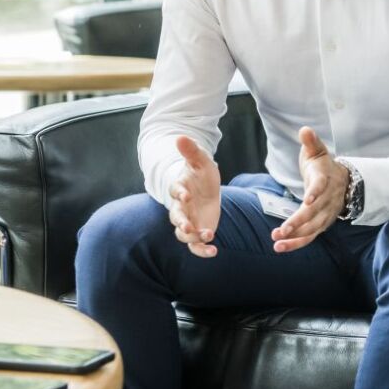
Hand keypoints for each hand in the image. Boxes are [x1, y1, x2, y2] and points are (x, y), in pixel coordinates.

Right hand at [168, 135, 221, 257]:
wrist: (207, 188)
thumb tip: (180, 136)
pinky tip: (214, 251)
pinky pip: (196, 245)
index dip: (179, 193)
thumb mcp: (201, 161)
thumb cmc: (202, 174)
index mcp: (180, 188)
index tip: (185, 195)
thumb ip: (191, 151)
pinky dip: (203, 250)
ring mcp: (188, 221)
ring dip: (193, 238)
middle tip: (188, 227)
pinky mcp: (198, 232)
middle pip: (175, 217)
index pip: (175, 191)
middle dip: (181, 222)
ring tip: (207, 236)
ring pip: (183, 234)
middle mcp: (181, 208)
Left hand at [271, 126, 348, 252]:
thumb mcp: (318, 151)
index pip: (321, 186)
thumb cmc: (323, 165)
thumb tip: (304, 130)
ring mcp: (326, 213)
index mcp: (325, 178)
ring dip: (295, 237)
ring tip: (277, 243)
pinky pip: (310, 236)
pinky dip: (296, 243)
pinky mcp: (322, 224)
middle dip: (298, 222)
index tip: (307, 200)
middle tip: (280, 231)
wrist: (342, 181)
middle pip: (314, 213)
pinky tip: (280, 247)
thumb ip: (311, 142)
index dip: (315, 193)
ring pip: (312, 228)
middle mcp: (327, 199)